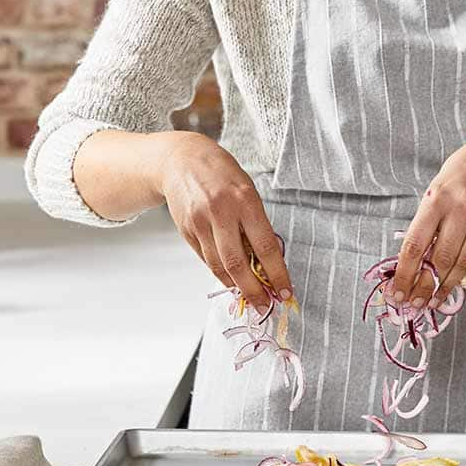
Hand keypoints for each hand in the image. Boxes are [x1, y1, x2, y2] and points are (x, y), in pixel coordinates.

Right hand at [158, 133, 291, 314]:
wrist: (180, 160)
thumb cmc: (221, 174)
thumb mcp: (247, 190)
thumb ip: (255, 223)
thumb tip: (265, 261)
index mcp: (245, 201)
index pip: (265, 247)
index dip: (277, 274)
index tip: (285, 291)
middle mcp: (221, 213)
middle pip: (238, 264)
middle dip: (253, 291)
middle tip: (264, 305)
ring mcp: (200, 223)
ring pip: (219, 267)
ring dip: (235, 286)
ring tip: (248, 295)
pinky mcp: (186, 231)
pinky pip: (205, 259)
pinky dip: (219, 271)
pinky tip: (229, 276)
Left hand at [387, 133, 465, 308]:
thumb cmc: (460, 176)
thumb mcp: (435, 192)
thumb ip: (426, 224)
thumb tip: (413, 264)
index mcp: (436, 198)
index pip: (416, 244)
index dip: (405, 273)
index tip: (396, 292)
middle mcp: (461, 208)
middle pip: (440, 259)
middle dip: (424, 287)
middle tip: (414, 304)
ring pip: (462, 262)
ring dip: (445, 287)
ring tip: (432, 302)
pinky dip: (463, 270)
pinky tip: (452, 281)